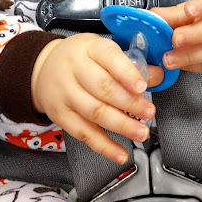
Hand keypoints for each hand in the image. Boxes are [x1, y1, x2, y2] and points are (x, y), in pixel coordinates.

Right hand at [31, 34, 161, 163]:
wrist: (44, 67)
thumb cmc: (80, 57)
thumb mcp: (102, 50)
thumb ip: (130, 63)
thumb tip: (157, 76)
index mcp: (90, 47)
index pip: (109, 57)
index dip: (126, 73)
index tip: (142, 86)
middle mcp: (75, 69)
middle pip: (103, 87)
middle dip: (129, 103)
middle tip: (148, 112)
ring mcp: (65, 93)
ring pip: (94, 112)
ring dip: (121, 125)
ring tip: (141, 132)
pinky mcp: (60, 115)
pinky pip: (83, 133)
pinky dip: (104, 146)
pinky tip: (120, 153)